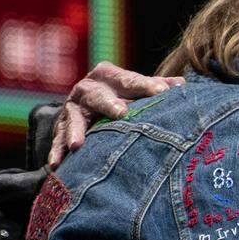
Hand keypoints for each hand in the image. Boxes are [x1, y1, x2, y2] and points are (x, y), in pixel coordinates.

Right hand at [49, 62, 184, 168]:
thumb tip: (183, 85)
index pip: (130, 80)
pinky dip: (56, 151)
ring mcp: (72, 108)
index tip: (162, 92)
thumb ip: (157, 86)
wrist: (86, 100)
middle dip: (108, 104)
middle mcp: (87, 88)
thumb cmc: (121, 95)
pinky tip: (56, 165)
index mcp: (108, 74)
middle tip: (121, 113)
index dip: (147, 86)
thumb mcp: (137, 88)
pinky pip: (57, 140)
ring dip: (75, 132)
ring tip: (78, 146)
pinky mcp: (62, 127)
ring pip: (73, 119)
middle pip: (98, 95)